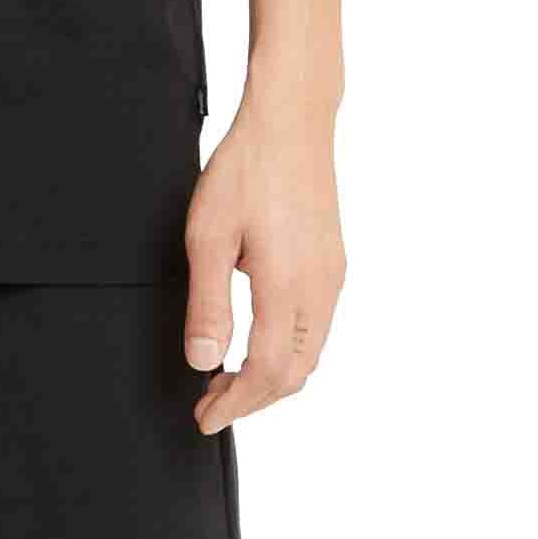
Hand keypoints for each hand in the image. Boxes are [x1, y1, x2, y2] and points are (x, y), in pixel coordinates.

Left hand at [182, 88, 345, 434]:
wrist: (291, 120)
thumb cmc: (247, 168)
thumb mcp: (209, 235)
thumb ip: (207, 304)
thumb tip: (203, 361)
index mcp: (288, 288)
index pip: (267, 374)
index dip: (236, 405)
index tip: (206, 418)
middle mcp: (320, 289)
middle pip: (295, 374)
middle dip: (253, 398)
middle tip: (212, 401)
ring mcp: (332, 275)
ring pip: (310, 352)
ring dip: (272, 375)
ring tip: (229, 374)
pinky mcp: (333, 260)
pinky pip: (316, 326)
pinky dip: (288, 349)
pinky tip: (259, 337)